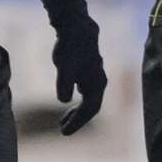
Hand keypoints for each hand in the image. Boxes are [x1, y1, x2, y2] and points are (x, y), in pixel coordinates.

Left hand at [51, 17, 106, 133]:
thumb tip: (64, 101)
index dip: (78, 122)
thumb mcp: (64, 67)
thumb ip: (65, 84)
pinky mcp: (88, 72)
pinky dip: (78, 102)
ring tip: (63, 121)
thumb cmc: (70, 48)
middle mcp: (98, 82)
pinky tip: (69, 104)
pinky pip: (86, 93)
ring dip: (77, 113)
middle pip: (91, 108)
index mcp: (96, 84)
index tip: (65, 132)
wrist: (77, 29)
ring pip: (89, 101)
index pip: (90, 109)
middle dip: (78, 120)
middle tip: (63, 130)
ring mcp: (95, 77)